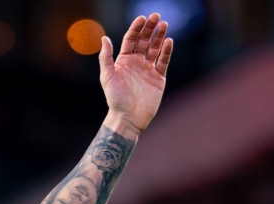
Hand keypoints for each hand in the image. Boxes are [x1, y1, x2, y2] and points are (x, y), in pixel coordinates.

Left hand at [99, 13, 172, 135]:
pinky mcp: (159, 77)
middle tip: (156, 16)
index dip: (136, 28)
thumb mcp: (107, 76)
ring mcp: (148, 69)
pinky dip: (166, 51)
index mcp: (123, 61)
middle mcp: (136, 63)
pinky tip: (168, 41)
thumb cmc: (115, 98)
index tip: (142, 18)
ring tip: (164, 25)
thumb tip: (104, 38)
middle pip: (144, 41)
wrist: (128, 117)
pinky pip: (163, 61)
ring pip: (155, 48)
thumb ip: (106, 57)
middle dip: (150, 28)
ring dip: (159, 36)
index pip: (131, 40)